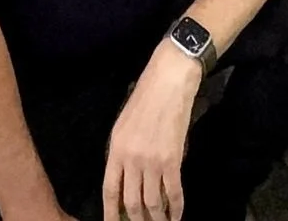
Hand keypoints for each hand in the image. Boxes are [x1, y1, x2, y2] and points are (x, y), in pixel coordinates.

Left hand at [103, 43, 202, 220]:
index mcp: (116, 149)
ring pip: (152, 202)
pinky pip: (173, 192)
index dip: (111, 212)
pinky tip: (177, 216)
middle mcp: (131, 158)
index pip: (110, 190)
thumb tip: (126, 177)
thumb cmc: (146, 97)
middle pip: (131, 201)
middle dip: (137, 220)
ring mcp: (152, 160)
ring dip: (157, 218)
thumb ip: (122, 151)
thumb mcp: (123, 124)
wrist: (169, 81)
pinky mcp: (173, 159)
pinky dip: (176, 208)